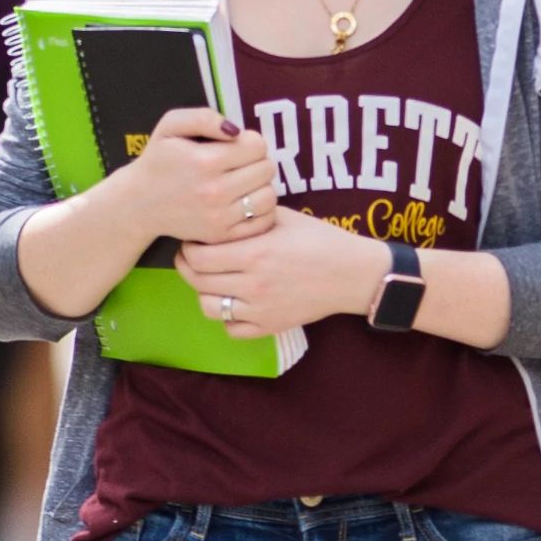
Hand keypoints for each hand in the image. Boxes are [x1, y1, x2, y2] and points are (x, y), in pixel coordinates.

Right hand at [95, 108, 277, 248]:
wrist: (139, 203)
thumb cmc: (159, 160)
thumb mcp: (171, 126)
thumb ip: (204, 118)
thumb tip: (235, 130)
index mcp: (205, 161)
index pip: (257, 146)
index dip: (250, 141)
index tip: (237, 145)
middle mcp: (214, 191)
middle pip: (266, 169)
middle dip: (257, 161)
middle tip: (241, 164)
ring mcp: (219, 217)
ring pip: (269, 196)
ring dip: (261, 186)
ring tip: (244, 182)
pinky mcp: (222, 235)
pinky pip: (263, 221)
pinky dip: (261, 210)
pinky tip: (246, 201)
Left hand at [176, 211, 382, 337]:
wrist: (352, 274)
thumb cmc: (320, 240)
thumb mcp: (285, 217)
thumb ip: (250, 215)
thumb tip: (221, 210)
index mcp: (254, 253)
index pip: (198, 256)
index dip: (188, 247)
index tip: (193, 239)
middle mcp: (253, 284)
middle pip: (198, 281)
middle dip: (187, 267)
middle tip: (192, 256)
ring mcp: (260, 309)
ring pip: (208, 308)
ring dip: (203, 293)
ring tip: (211, 280)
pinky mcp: (270, 327)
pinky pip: (231, 329)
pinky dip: (226, 318)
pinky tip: (233, 301)